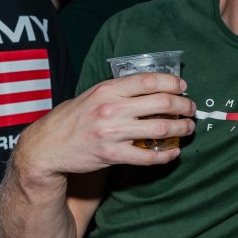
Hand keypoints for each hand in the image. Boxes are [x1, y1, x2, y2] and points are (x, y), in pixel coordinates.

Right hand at [15, 72, 194, 179]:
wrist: (47, 147)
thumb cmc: (71, 118)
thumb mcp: (92, 95)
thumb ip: (118, 91)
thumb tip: (151, 87)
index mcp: (107, 89)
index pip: (149, 80)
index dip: (172, 83)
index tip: (183, 87)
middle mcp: (111, 108)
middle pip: (161, 103)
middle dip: (183, 106)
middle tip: (191, 109)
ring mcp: (112, 133)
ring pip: (160, 128)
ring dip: (181, 129)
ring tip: (188, 128)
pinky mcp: (112, 155)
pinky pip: (147, 156)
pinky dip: (165, 155)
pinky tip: (173, 152)